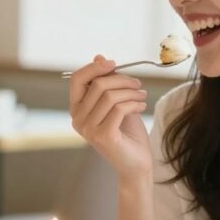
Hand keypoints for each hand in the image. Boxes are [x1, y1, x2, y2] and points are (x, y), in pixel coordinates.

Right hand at [69, 55, 151, 180]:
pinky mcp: (103, 136)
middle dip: (122, 80)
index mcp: (77, 109)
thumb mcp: (117, 102)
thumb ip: (107, 82)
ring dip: (131, 92)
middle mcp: (78, 119)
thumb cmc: (126, 132)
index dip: (94, 67)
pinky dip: (134, 103)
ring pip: (110, 96)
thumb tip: (99, 57)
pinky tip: (142, 106)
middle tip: (138, 84)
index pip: (76, 79)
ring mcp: (88, 129)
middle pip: (97, 85)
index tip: (113, 63)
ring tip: (142, 96)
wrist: (136, 163)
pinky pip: (119, 108)